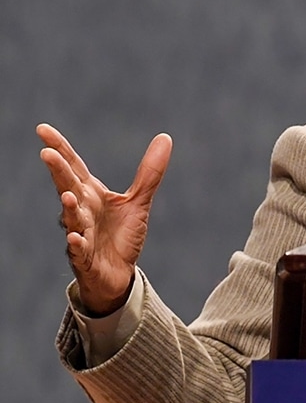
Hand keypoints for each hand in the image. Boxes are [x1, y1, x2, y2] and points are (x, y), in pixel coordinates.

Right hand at [37, 123, 172, 315]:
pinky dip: (76, 244)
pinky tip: (74, 238)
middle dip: (58, 171)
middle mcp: (81, 210)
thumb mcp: (138, 202)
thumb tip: (165, 137)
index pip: (73, 167)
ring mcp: (80, 233)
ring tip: (68, 196)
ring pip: (71, 218)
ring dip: (68, 208)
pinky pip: (78, 250)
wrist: (118, 274)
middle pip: (68, 187)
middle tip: (47, 153)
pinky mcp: (85, 257)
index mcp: (91, 194)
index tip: (43, 129)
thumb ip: (150, 172)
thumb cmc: (121, 235)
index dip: (60, 148)